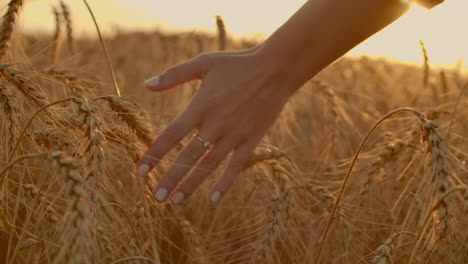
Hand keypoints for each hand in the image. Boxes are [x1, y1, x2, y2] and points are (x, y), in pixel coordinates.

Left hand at [137, 47, 296, 204]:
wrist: (276, 69)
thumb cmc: (237, 64)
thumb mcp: (204, 63)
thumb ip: (174, 75)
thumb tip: (146, 85)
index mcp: (200, 106)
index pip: (171, 134)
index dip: (154, 153)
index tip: (140, 170)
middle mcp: (215, 124)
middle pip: (188, 156)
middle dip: (171, 178)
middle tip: (157, 197)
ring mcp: (235, 134)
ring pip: (209, 165)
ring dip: (192, 184)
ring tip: (176, 201)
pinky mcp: (251, 139)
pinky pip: (236, 166)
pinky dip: (225, 183)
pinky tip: (213, 198)